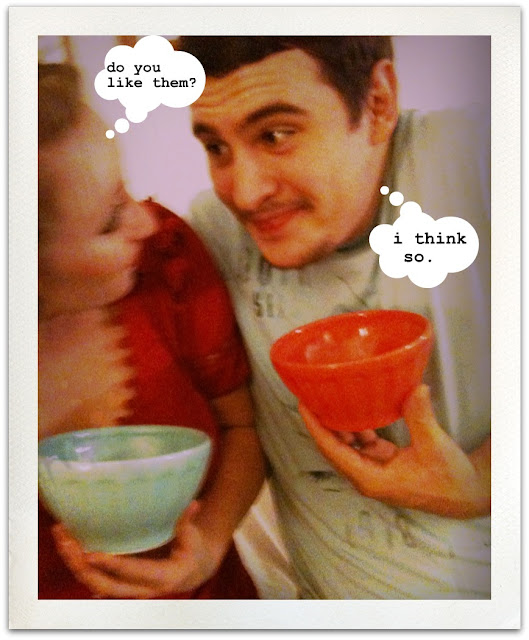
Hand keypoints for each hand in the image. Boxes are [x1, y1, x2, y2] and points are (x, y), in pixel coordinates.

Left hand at [53, 501, 220, 598]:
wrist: (191, 571)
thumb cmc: (193, 551)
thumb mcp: (194, 539)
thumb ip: (188, 523)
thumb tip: (194, 504)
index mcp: (164, 578)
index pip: (134, 573)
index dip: (113, 565)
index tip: (91, 554)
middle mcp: (142, 589)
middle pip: (106, 585)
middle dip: (83, 566)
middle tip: (68, 542)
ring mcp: (129, 588)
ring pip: (96, 583)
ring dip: (76, 563)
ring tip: (62, 537)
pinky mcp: (119, 582)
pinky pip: (95, 577)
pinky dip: (79, 562)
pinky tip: (67, 544)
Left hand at [299, 384, 490, 517]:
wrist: (468, 494)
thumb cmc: (450, 477)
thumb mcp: (435, 445)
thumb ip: (421, 417)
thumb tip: (416, 389)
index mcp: (371, 479)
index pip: (333, 451)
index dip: (316, 428)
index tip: (303, 405)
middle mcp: (367, 477)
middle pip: (334, 448)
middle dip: (321, 423)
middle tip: (311, 394)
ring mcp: (375, 470)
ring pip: (347, 445)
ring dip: (338, 424)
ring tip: (328, 398)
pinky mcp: (384, 463)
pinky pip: (362, 444)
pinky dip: (357, 427)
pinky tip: (355, 409)